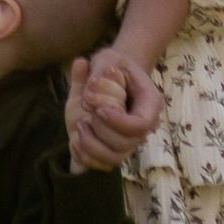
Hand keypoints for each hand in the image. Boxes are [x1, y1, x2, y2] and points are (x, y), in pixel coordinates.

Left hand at [66, 44, 163, 170]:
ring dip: (93, 144)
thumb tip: (88, 78)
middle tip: (88, 110)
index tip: (99, 110)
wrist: (113, 78)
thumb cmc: (112, 68)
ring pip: (116, 158)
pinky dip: (87, 157)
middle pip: (128, 142)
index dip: (119, 122)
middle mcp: (143, 126)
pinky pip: (104, 165)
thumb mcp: (107, 58)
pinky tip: (75, 141)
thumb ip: (99, 68)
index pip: (141, 124)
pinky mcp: (115, 149)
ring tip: (80, 125)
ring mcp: (130, 140)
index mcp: (149, 102)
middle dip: (102, 129)